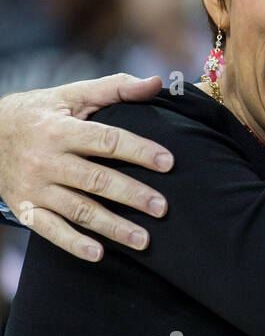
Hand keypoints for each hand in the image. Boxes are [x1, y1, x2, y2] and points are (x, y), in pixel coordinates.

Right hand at [0, 74, 173, 260]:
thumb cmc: (41, 113)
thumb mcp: (72, 95)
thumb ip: (115, 88)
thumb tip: (157, 83)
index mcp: (60, 130)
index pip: (105, 140)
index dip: (138, 151)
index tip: (168, 162)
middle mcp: (46, 160)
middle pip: (95, 180)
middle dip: (131, 194)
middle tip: (162, 208)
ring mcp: (35, 187)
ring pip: (77, 210)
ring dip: (112, 226)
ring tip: (144, 240)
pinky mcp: (25, 208)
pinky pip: (50, 230)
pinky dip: (73, 244)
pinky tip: (99, 253)